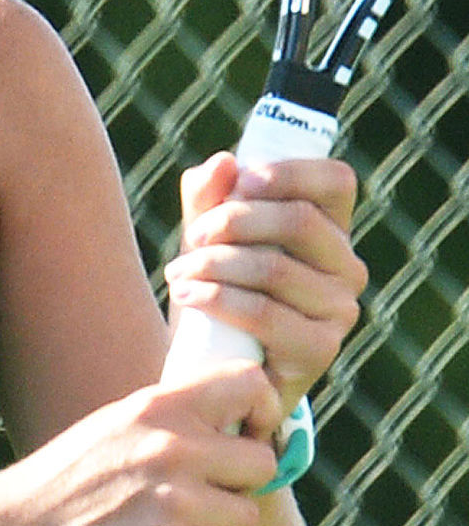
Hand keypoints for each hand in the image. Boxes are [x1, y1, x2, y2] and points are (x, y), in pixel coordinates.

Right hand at [0, 364, 283, 525]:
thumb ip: (171, 418)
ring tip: (175, 525)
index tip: (247, 434)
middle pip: (263, 460)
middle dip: (242, 483)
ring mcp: (169, 499)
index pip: (249, 382)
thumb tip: (236, 416)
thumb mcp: (114, 426)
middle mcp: (169, 445)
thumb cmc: (64, 482)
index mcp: (156, 406)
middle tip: (207, 494)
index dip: (263, 411)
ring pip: (248, 514)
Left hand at [163, 152, 367, 415]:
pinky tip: (186, 295)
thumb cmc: (218, 284)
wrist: (212, 362)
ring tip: (178, 273)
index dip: (289, 172)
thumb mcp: (207, 235)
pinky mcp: (318, 350)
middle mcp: (346, 267)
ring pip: (275, 268)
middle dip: (234, 220)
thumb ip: (209, 196)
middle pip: (299, 221)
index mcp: (330, 227)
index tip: (240, 182)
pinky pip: (264, 314)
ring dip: (215, 264)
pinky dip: (217, 299)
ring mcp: (338, 311)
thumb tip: (223, 163)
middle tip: (192, 236)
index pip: (335, 181)